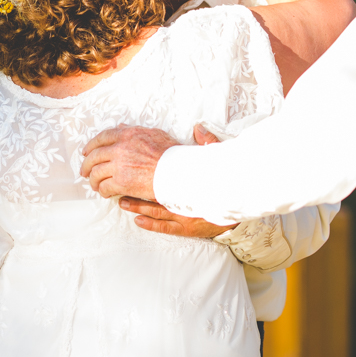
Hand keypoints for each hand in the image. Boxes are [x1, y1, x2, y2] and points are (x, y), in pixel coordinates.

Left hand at [80, 124, 178, 199]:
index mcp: (127, 135)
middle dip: (86, 164)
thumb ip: (134, 131)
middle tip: (84, 171)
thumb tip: (120, 127)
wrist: (177, 171)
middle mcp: (120, 148)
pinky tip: (106, 193)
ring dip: (93, 180)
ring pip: (96, 173)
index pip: (102, 137)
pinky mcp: (121, 182)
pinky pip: (105, 186)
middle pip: (94, 156)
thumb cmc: (171, 153)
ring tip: (95, 185)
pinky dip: (103, 191)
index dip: (91, 145)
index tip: (86, 152)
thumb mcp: (154, 134)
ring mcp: (119, 165)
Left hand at [119, 125, 237, 236]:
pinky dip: (150, 224)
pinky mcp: (187, 228)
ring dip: (137, 205)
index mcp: (188, 180)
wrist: (237, 210)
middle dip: (135, 188)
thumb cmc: (224, 185)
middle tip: (118, 184)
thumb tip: (198, 128)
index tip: (129, 163)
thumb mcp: (217, 162)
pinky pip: (165, 226)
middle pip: (155, 192)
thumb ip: (208, 144)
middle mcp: (184, 197)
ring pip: (156, 209)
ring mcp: (185, 214)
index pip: (164, 174)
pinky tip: (137, 221)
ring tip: (121, 201)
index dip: (146, 169)